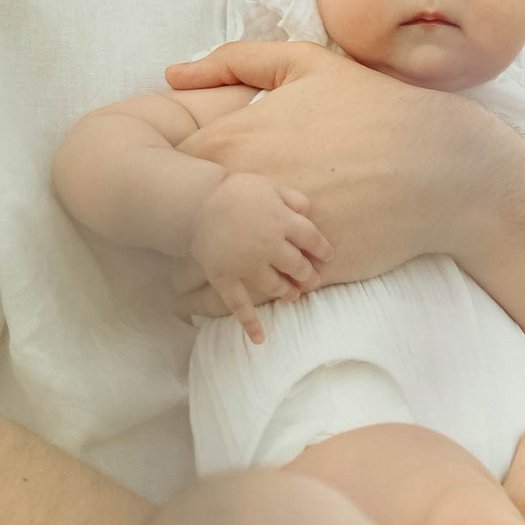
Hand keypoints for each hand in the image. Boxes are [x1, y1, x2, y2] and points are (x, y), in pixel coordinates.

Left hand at [165, 36, 519, 286]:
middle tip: (187, 229)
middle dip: (175, 228)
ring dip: (196, 269)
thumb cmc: (375, 110)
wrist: (441, 169)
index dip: (167, 179)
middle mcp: (239, 191)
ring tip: (204, 265)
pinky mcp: (294, 275)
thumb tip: (171, 73)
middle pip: (172, 223)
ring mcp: (266, 237)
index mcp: (230, 140)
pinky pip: (241, 298)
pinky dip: (231, 298)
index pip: (166, 170)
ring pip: (199, 268)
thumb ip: (234, 61)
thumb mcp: (307, 64)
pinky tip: (240, 286)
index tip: (182, 185)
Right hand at [188, 174, 330, 344]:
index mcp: (281, 221)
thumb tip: (310, 213)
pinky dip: (249, 323)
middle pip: (297, 266)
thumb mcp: (268, 185)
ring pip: (275, 285)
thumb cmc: (235, 192)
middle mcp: (268, 245)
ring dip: (287, 293)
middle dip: (308, 276)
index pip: (311, 239)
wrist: (196, 203)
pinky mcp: (226, 277)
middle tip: (313, 281)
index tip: (328, 257)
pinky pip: (239, 304)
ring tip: (293, 296)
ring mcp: (247, 264)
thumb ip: (292, 198)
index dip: (322, 249)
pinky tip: (259, 339)